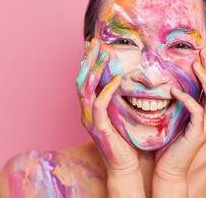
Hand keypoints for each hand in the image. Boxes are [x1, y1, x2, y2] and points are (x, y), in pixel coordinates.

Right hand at [75, 38, 139, 174]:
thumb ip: (115, 98)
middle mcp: (86, 111)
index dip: (87, 61)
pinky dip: (106, 90)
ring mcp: (89, 119)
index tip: (93, 45)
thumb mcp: (118, 113)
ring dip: (94, 70)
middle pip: (81, 79)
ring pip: (85, 89)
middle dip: (87, 59)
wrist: (124, 164)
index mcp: (90, 107)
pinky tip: (116, 80)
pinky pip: (99, 105)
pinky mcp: (98, 128)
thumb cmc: (123, 139)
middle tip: (94, 41)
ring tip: (103, 54)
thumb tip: (121, 80)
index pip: (85, 79)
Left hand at [153, 47, 205, 190]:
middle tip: (204, 48)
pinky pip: (196, 113)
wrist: (169, 167)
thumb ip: (180, 100)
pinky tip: (175, 90)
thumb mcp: (176, 115)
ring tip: (196, 63)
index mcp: (204, 111)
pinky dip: (187, 99)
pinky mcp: (197, 134)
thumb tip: (173, 81)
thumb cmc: (170, 141)